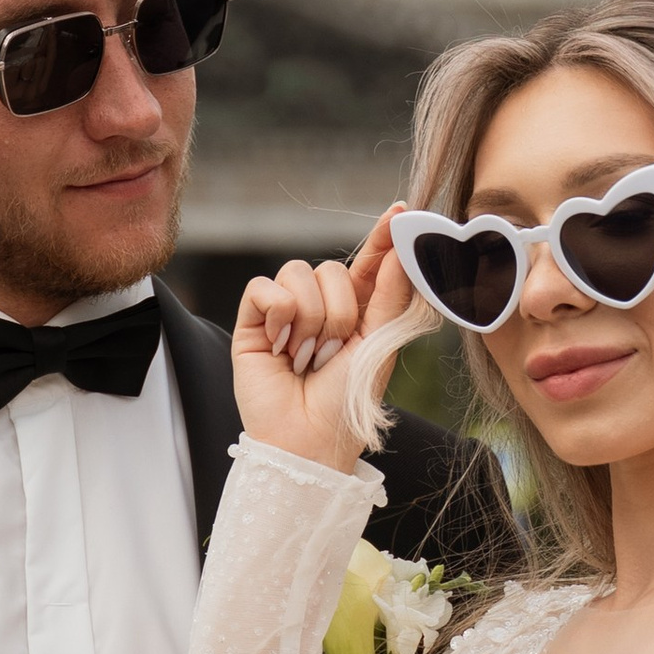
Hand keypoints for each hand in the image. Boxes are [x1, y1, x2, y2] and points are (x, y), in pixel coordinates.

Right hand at [233, 212, 415, 470]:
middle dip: (337, 313)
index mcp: (357, 311)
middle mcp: (320, 306)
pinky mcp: (252, 319)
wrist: (307, 441)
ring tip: (303, 356)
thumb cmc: (345, 403)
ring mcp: (284, 312)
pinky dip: (276, 312)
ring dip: (308, 319)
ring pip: (298, 273)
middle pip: (331, 268)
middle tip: (330, 353)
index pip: (368, 263)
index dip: (381, 238)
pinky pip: (264, 287)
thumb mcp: (378, 344)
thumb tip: (400, 248)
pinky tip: (278, 343)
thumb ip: (390, 294)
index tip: (401, 212)